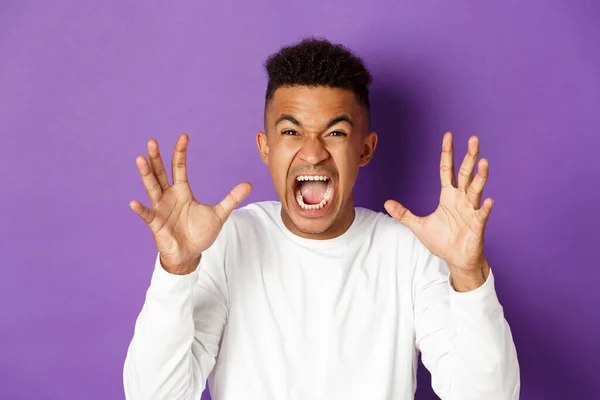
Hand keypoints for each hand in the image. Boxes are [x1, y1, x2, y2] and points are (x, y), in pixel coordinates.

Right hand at [130, 133, 251, 274]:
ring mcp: (160, 209)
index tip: (183, 136)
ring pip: (152, 187)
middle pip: (160, 173)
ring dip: (146, 174)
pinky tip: (134, 203)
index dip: (181, 152)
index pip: (179, 167)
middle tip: (152, 141)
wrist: (190, 254)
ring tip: (140, 159)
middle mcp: (169, 196)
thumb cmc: (199, 234)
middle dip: (157, 158)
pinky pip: (147, 215)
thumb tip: (249, 184)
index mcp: (182, 191)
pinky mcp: (156, 224)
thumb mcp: (219, 214)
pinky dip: (140, 209)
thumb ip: (232, 198)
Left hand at [384, 132, 491, 278]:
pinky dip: (485, 207)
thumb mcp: (418, 226)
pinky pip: (482, 214)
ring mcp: (471, 210)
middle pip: (466, 173)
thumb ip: (403, 214)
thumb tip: (386, 203)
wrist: (456, 259)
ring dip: (480, 176)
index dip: (447, 153)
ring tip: (484, 161)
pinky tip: (488, 199)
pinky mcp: (477, 225)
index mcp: (448, 196)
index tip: (448, 136)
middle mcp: (461, 199)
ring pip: (476, 189)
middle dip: (469, 156)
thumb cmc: (442, 241)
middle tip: (474, 139)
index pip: (448, 170)